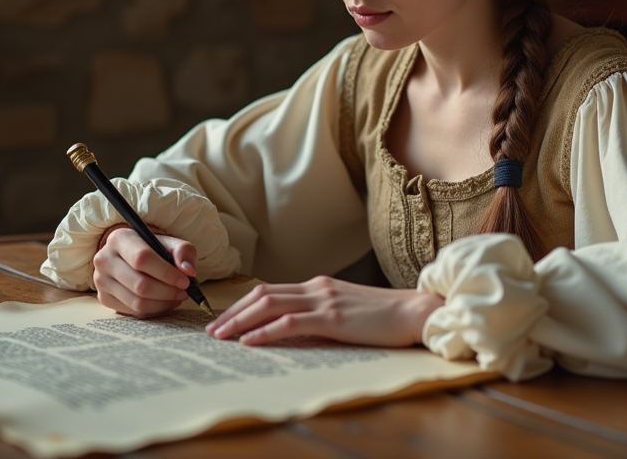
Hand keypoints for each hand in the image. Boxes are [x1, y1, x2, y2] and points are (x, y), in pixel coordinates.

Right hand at [92, 225, 198, 317]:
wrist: (128, 256)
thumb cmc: (152, 248)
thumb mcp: (169, 243)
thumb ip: (183, 251)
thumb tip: (188, 271)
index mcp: (119, 239)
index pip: (142, 259)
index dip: (166, 273)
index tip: (185, 280)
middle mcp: (104, 259)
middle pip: (140, 284)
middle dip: (167, 291)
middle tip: (183, 291)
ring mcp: (101, 280)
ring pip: (137, 302)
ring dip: (163, 303)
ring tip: (177, 297)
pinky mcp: (103, 298)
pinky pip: (133, 311)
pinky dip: (154, 310)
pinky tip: (164, 302)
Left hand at [204, 276, 443, 347]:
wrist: (415, 311)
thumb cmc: (385, 317)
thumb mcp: (346, 313)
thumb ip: (321, 316)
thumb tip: (295, 331)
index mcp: (318, 286)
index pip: (270, 291)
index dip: (243, 305)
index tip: (224, 320)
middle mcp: (316, 287)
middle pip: (262, 295)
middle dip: (233, 313)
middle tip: (211, 330)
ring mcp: (324, 300)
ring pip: (269, 305)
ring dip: (240, 322)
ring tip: (220, 337)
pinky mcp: (333, 318)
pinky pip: (291, 323)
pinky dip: (265, 331)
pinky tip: (249, 341)